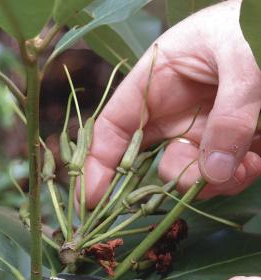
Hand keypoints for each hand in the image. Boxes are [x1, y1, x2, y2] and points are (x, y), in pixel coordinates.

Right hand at [83, 0, 260, 208]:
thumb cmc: (254, 27)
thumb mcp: (240, 56)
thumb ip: (229, 112)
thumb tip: (213, 172)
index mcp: (155, 81)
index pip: (114, 127)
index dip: (97, 162)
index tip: (90, 198)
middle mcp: (172, 112)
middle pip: (148, 161)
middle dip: (166, 181)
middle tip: (192, 184)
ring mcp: (198, 131)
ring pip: (185, 176)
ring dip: (208, 183)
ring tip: (244, 166)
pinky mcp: (227, 145)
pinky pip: (219, 176)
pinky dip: (235, 179)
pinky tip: (253, 164)